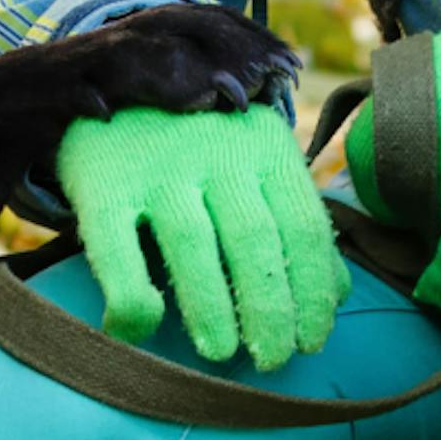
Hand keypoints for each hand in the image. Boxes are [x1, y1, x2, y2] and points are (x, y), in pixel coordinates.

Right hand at [53, 106, 342, 369]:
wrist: (113, 79)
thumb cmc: (200, 140)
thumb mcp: (254, 162)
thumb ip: (294, 221)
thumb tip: (338, 293)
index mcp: (266, 148)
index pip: (304, 227)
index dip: (313, 292)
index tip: (311, 341)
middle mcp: (218, 152)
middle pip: (255, 240)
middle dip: (270, 309)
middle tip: (272, 360)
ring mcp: (157, 164)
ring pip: (193, 245)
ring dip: (211, 308)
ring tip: (222, 353)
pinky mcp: (103, 180)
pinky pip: (115, 248)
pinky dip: (131, 294)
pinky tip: (140, 327)